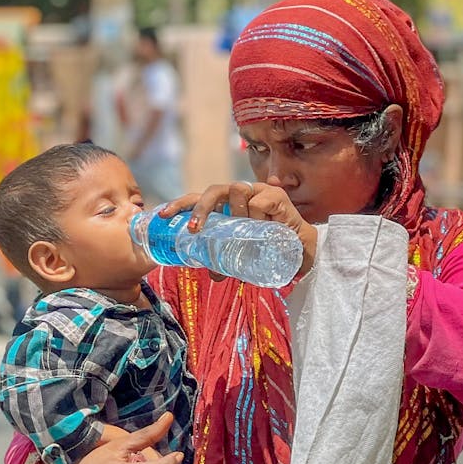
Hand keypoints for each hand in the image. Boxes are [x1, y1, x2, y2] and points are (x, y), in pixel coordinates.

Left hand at [160, 181, 318, 277]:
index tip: (162, 216)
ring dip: (235, 211)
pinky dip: (259, 213)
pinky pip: (260, 201)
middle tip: (194, 230)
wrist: (301, 248)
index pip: (197, 199)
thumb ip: (227, 261)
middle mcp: (238, 195)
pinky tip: (265, 224)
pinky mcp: (275, 195)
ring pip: (235, 189)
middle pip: (212, 190)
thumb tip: (214, 274)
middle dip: (200, 209)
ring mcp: (256, 192)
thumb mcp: (243, 255)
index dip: (179, 205)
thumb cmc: (268, 247)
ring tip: (243, 227)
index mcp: (225, 207)